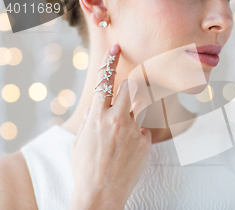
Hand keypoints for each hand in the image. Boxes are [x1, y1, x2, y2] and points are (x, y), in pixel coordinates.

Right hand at [70, 44, 151, 209]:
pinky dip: (138, 134)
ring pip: (141, 106)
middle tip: (132, 89)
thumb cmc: (86, 168)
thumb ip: (89, 121)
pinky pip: (144, 130)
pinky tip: (128, 151)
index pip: (105, 81)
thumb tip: (95, 107)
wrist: (101, 193)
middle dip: (131, 85)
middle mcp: (117, 119)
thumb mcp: (80, 142)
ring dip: (136, 109)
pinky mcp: (145, 141)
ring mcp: (134, 130)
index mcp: (97, 116)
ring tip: (124, 128)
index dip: (111, 61)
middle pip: (131, 88)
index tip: (116, 47)